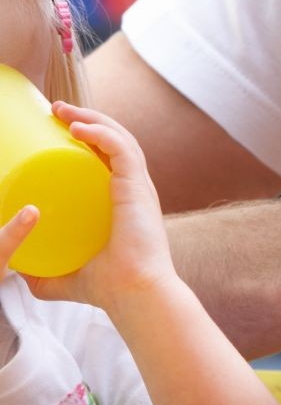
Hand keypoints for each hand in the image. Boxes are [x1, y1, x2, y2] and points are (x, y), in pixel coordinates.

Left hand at [9, 103, 181, 308]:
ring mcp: (139, 186)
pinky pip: (121, 148)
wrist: (132, 294)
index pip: (112, 157)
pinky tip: (78, 126)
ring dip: (91, 117)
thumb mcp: (63, 278)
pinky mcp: (138, 187)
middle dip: (86, 118)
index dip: (89, 136)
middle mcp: (136, 188)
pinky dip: (101, 132)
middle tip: (55, 111)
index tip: (59, 127)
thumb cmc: (108, 289)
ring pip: (119, 136)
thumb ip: (42, 274)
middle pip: (115, 139)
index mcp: (126, 201)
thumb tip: (16, 273)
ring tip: (61, 110)